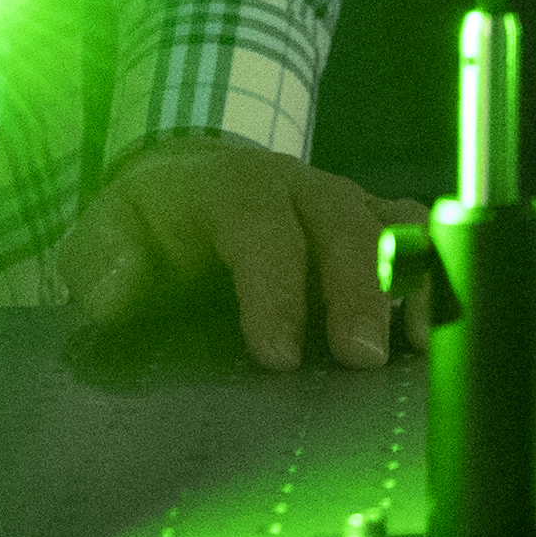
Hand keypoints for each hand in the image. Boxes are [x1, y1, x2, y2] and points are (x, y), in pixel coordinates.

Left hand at [59, 134, 425, 372]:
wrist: (194, 178)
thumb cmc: (152, 223)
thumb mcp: (105, 233)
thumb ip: (101, 262)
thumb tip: (116, 293)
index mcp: (231, 188)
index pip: (261, 228)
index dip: (275, 289)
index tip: (279, 355)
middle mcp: (300, 186)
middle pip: (343, 222)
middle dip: (358, 288)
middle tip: (362, 357)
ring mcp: (346, 201)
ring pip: (396, 223)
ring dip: (410, 279)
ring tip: (415, 343)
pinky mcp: (376, 223)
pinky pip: (420, 238)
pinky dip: (434, 276)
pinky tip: (430, 333)